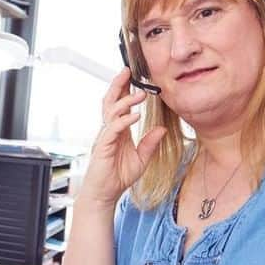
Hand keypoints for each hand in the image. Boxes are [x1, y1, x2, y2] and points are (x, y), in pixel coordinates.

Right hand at [78, 68, 166, 206]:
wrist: (103, 194)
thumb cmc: (118, 177)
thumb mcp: (141, 159)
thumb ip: (150, 144)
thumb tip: (161, 129)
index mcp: (117, 131)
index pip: (118, 105)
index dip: (123, 90)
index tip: (131, 76)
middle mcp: (109, 131)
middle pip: (110, 102)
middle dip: (118, 85)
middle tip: (127, 70)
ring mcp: (105, 137)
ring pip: (111, 112)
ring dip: (125, 101)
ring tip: (140, 94)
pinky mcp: (103, 147)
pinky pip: (113, 129)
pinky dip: (124, 120)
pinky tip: (135, 115)